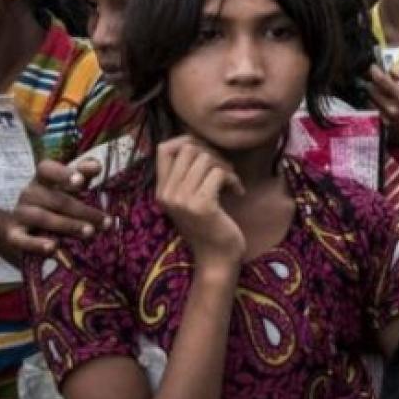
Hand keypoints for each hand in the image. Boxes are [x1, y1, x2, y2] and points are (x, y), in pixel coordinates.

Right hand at [7, 157, 108, 255]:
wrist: (26, 225)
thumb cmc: (56, 200)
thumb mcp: (70, 185)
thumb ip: (84, 174)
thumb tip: (97, 166)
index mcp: (42, 178)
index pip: (47, 169)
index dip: (63, 174)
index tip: (81, 181)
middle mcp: (29, 194)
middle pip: (55, 200)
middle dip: (82, 211)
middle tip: (105, 222)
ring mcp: (20, 214)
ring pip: (43, 218)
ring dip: (68, 226)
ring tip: (90, 232)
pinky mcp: (13, 235)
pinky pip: (22, 240)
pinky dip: (37, 244)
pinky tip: (53, 247)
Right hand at [155, 136, 244, 268]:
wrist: (217, 259)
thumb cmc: (211, 224)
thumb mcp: (192, 196)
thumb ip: (189, 172)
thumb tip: (198, 139)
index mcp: (161, 190)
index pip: (164, 148)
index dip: (188, 141)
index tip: (207, 154)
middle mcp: (166, 194)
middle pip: (188, 147)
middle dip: (213, 153)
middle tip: (224, 171)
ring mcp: (181, 200)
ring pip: (205, 158)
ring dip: (226, 167)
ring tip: (230, 183)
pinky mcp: (201, 206)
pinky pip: (219, 173)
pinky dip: (233, 179)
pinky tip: (237, 192)